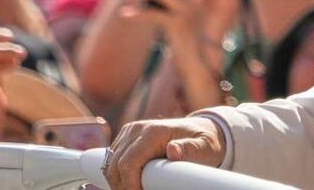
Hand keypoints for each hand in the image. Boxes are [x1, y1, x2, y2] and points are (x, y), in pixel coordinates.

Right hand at [106, 116, 226, 189]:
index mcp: (154, 131)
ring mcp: (129, 133)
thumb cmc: (203, 142)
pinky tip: (134, 184)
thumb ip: (190, 149)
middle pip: (115, 165)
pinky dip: (119, 175)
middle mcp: (137, 129)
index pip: (129, 163)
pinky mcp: (126, 139)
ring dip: (119, 182)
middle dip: (123, 186)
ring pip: (110, 164)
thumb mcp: (203, 147)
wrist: (201, 130)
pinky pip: (113, 161)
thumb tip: (173, 150)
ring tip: (138, 189)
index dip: (130, 185)